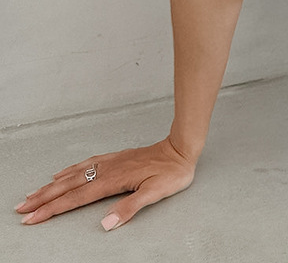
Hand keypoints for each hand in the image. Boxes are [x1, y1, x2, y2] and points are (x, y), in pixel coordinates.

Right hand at [15, 136, 195, 229]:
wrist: (182, 148)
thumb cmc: (172, 172)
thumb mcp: (155, 193)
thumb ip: (130, 208)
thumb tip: (106, 224)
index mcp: (113, 180)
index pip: (76, 198)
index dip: (53, 209)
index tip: (32, 218)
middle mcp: (107, 169)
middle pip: (69, 186)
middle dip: (43, 198)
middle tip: (21, 208)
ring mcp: (111, 162)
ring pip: (74, 174)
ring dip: (52, 185)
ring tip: (34, 193)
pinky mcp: (116, 158)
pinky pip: (87, 163)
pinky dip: (70, 170)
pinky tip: (63, 173)